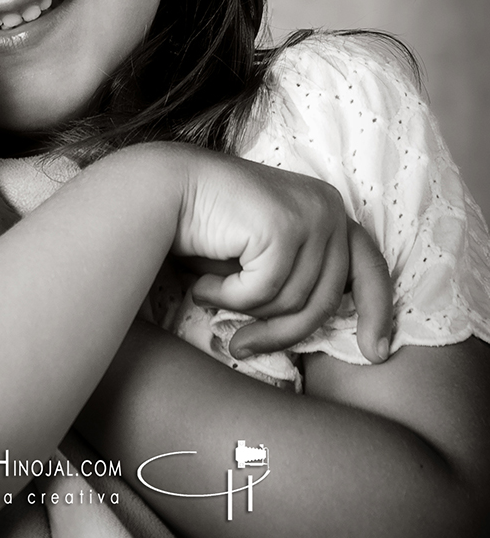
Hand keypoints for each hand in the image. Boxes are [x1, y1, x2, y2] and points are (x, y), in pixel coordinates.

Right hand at [174, 152, 392, 362]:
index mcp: (328, 210)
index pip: (369, 267)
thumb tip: (317, 328)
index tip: (375, 354)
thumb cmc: (206, 226)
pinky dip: (228, 298)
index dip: (377, 313)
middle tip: (242, 348)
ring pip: (293, 302)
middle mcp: (327, 208)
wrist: (164, 188)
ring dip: (245, 310)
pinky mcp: (282, 227)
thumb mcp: (264, 254)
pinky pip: (264, 292)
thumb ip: (296, 278)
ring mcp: (308, 216)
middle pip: (325, 299)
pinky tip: (203, 284)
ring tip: (209, 291)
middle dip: (281, 332)